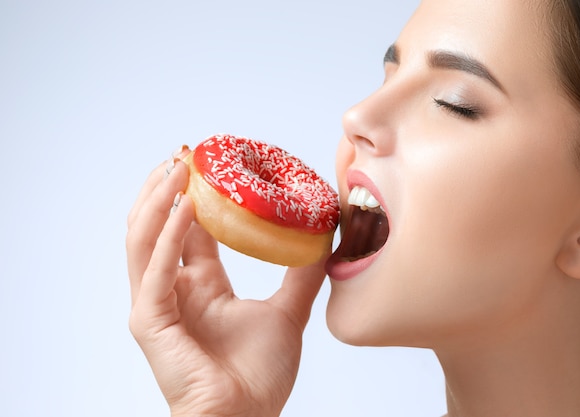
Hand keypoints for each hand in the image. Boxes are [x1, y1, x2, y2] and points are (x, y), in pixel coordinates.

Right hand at [126, 149, 326, 416]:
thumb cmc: (259, 378)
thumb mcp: (287, 314)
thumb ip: (303, 276)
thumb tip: (324, 240)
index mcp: (200, 287)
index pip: (188, 231)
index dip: (192, 196)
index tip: (204, 163)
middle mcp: (173, 289)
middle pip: (155, 226)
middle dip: (166, 188)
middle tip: (185, 153)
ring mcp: (156, 303)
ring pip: (142, 238)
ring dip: (158, 200)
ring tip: (179, 166)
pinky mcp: (149, 321)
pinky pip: (155, 269)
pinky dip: (168, 236)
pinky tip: (187, 208)